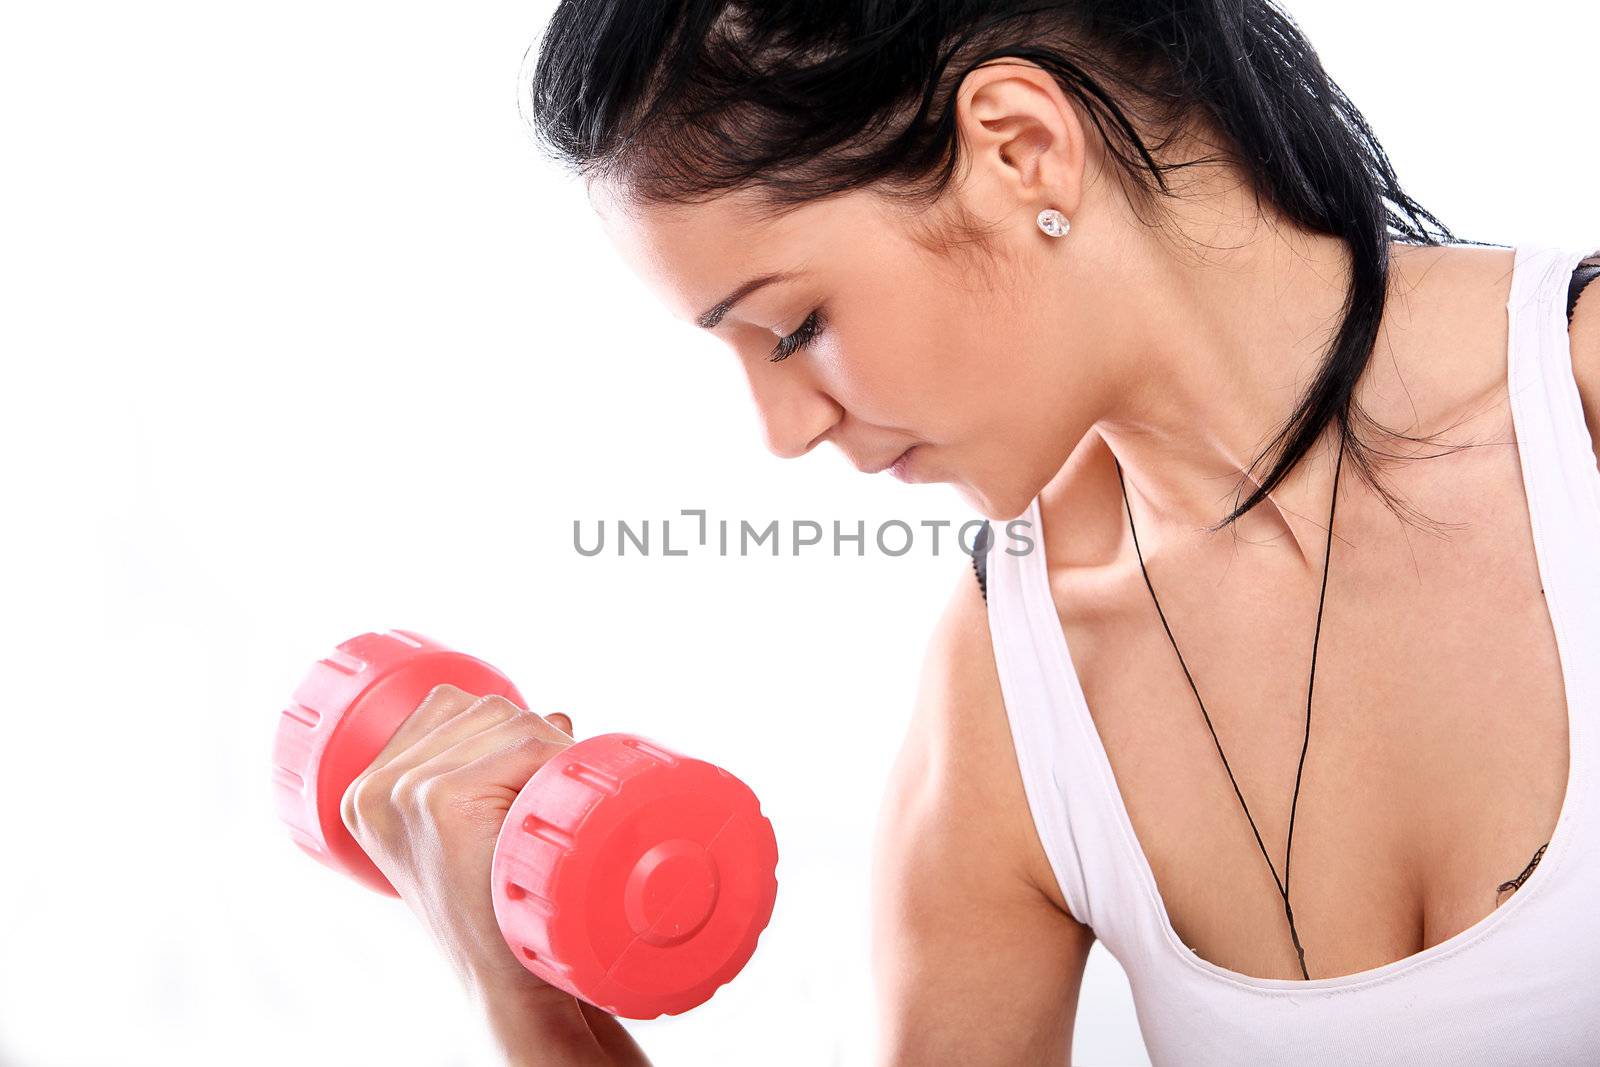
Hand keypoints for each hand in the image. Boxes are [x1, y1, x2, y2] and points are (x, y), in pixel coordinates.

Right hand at [340, 684, 652, 1065]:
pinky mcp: (441, 800)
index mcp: (366, 791)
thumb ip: (485, 767)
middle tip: (550, 794)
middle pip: (485, 709)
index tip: (528, 772)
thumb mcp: (468, 828)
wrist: (506, 976)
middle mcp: (376, 787)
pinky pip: (526, 744)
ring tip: (552, 805)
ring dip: (553, 751)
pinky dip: (558, 762)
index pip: (448, 704)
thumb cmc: (496, 901)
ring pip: (511, 722)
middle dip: (534, 738)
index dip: (504, 727)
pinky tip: (556, 801)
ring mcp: (406, 791)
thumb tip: (554, 714)